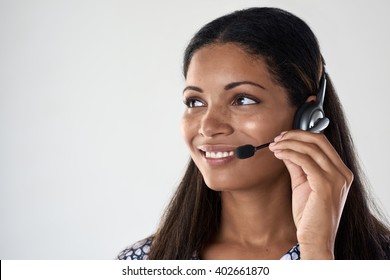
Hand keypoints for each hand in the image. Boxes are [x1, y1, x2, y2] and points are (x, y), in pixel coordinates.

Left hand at [269, 130, 352, 258]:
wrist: (315, 239)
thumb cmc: (310, 215)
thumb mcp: (303, 184)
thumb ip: (298, 166)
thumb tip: (287, 148)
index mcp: (340, 172)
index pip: (323, 143)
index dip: (301, 135)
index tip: (283, 137)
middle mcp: (342, 173)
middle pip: (318, 141)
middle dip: (295, 135)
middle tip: (277, 138)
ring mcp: (336, 178)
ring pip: (311, 148)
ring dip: (289, 143)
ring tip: (274, 146)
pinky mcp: (325, 185)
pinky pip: (305, 160)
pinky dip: (289, 153)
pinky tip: (278, 153)